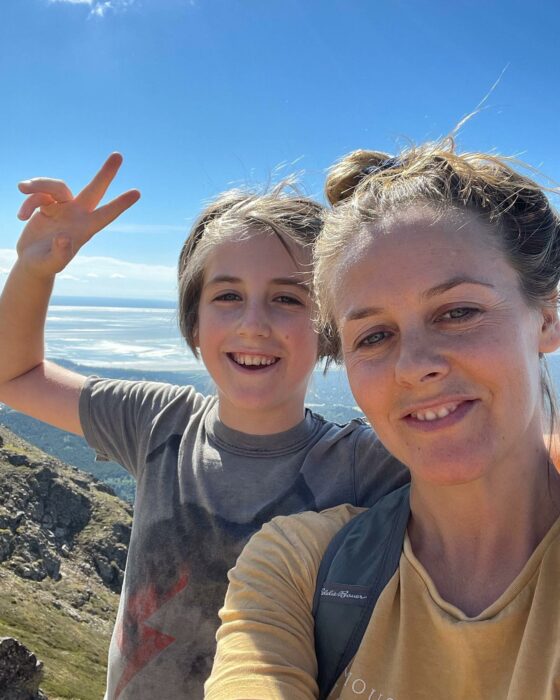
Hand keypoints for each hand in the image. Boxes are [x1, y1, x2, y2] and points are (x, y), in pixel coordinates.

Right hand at [16, 153, 139, 276]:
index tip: (137, 193)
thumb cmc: (46, 265)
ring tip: (21, 188)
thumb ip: (59, 253)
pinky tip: (21, 216)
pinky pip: (38, 193)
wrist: (33, 261)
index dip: (120, 203)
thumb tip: (64, 238)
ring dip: (38, 185)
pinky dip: (27, 201)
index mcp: (85, 229)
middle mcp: (77, 214)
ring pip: (57, 186)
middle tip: (118, 155)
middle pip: (94, 189)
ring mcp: (64, 208)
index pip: (106, 214)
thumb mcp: (51, 264)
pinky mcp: (48, 205)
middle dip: (106, 173)